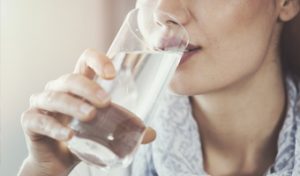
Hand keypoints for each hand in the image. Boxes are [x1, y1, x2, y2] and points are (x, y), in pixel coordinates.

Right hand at [18, 49, 155, 175]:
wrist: (57, 159)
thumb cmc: (81, 136)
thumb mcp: (104, 129)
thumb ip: (124, 128)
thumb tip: (151, 134)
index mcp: (78, 86)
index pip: (85, 61)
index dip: (97, 60)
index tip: (112, 74)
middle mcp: (58, 89)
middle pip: (71, 79)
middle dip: (88, 88)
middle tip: (105, 102)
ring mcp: (42, 104)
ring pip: (55, 97)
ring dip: (73, 106)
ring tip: (90, 116)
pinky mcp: (31, 121)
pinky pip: (38, 120)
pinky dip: (54, 127)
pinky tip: (68, 136)